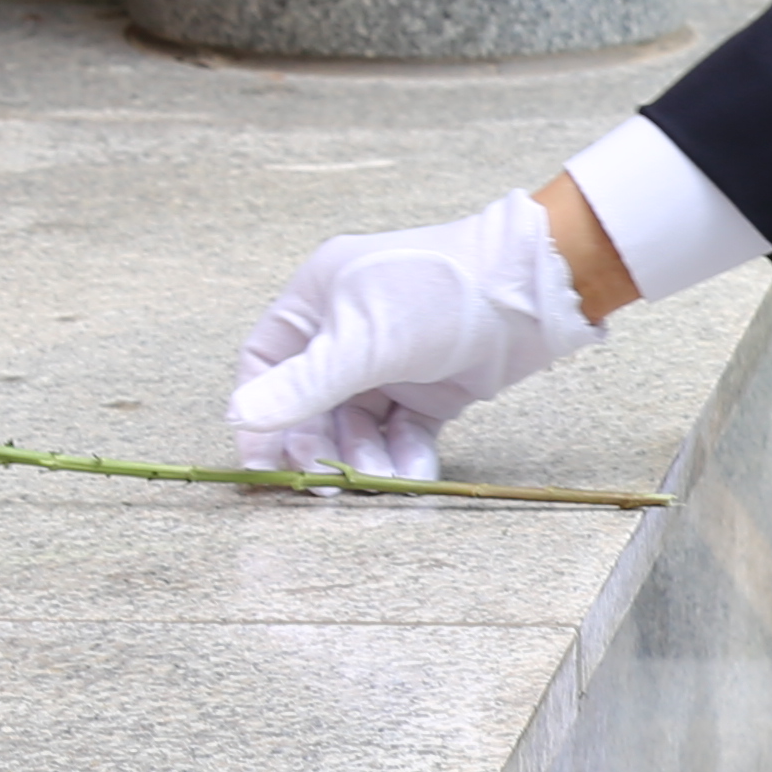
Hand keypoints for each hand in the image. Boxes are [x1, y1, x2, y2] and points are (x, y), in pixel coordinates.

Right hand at [227, 191, 596, 484]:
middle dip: (319, 445)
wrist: (531, 289)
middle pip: (314, 404)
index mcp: (319, 301)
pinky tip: (413, 477)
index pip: (268, 364)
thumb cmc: (438, 290)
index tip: (261, 464)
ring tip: (381, 480)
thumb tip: (240, 416)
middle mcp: (350, 332)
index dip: (261, 414)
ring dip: (366, 457)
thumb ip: (303, 384)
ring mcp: (394, 363)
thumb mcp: (361, 338)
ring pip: (361, 424)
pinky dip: (407, 455)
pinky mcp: (435, 389)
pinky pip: (407, 432)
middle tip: (325, 482)